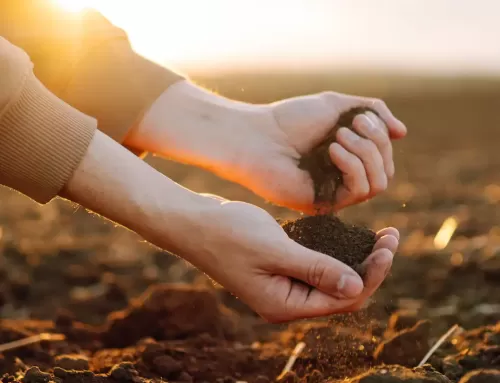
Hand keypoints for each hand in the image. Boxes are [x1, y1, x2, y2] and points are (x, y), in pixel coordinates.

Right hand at [172, 194, 398, 321]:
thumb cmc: (228, 234)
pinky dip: (337, 253)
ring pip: (332, 279)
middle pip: (342, 292)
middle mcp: (287, 301)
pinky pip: (318, 266)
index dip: (371, 275)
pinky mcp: (281, 269)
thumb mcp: (275, 250)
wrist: (194, 223)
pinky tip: (352, 236)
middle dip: (370, 267)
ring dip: (357, 259)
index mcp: (285, 305)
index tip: (388, 246)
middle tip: (391, 236)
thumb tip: (357, 286)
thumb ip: (316, 269)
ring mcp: (283, 285)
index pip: (343, 299)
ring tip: (381, 236)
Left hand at [267, 92, 406, 210]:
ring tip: (338, 136)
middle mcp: (344, 177)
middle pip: (386, 170)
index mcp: (348, 157)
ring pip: (379, 183)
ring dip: (366, 154)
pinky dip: (353, 166)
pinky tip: (332, 150)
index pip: (384, 156)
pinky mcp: (324, 204)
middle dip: (376, 143)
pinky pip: (359, 192)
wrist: (257, 136)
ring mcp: (335, 192)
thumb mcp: (338, 105)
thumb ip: (373, 112)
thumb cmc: (291, 119)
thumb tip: (403, 133)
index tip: (359, 117)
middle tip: (350, 125)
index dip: (381, 135)